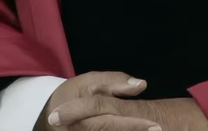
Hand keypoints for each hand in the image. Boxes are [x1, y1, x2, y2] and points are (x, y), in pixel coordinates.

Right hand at [35, 72, 158, 130]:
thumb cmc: (73, 95)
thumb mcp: (89, 81)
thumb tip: (141, 85)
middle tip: (159, 130)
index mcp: (79, 114)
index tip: (156, 125)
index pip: (109, 121)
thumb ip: (114, 81)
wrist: (48, 116)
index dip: (133, 124)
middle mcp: (79, 130)